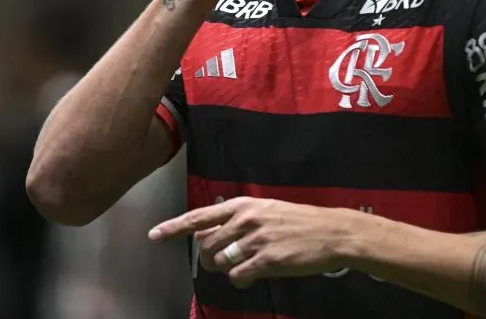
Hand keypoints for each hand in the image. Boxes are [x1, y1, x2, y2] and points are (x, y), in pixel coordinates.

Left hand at [149, 197, 351, 287]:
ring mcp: (255, 240)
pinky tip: (253, 276)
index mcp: (242, 205)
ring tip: (245, 266)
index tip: (154, 235)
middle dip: (209, 258)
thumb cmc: (297, 221)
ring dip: (227, 270)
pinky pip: (237, 276)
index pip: (199, 216)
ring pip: (219, 262)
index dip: (174, 227)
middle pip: (205, 246)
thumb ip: (236, 221)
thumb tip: (208, 237)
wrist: (331, 231)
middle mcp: (245, 219)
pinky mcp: (266, 259)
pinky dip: (241, 280)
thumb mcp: (264, 211)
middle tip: (225, 261)